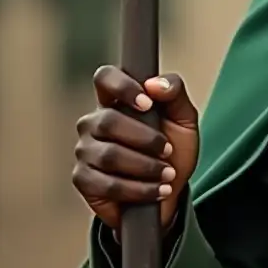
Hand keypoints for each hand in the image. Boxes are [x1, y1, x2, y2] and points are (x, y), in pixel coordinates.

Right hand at [73, 66, 199, 230]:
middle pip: (108, 121)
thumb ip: (175, 93)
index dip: (123, 86)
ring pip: (109, 155)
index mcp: (116, 100)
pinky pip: (107, 184)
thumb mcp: (184, 119)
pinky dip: (138, 189)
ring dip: (146, 167)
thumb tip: (154, 83)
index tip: (147, 104)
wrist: (170, 189)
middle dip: (146, 139)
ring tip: (168, 174)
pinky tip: (157, 190)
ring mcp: (85, 150)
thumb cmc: (173, 149)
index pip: (105, 78)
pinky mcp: (83, 179)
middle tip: (168, 151)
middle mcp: (94, 122)